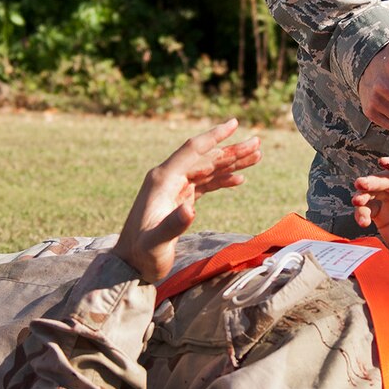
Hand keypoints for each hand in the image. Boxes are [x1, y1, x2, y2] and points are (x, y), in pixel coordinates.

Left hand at [114, 120, 262, 283]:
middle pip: (205, 158)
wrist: (131, 265)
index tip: (235, 124)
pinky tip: (239, 179)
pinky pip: (205, 184)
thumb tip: (191, 209)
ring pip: (208, 169)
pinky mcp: (179, 201)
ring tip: (256, 156)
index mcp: (162, 179)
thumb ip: (173, 225)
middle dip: (231, 150)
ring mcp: (174, 189)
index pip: (193, 150)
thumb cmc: (142, 254)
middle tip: (258, 143)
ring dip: (231, 163)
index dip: (214, 136)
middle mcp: (168, 179)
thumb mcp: (156, 241)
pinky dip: (223, 180)